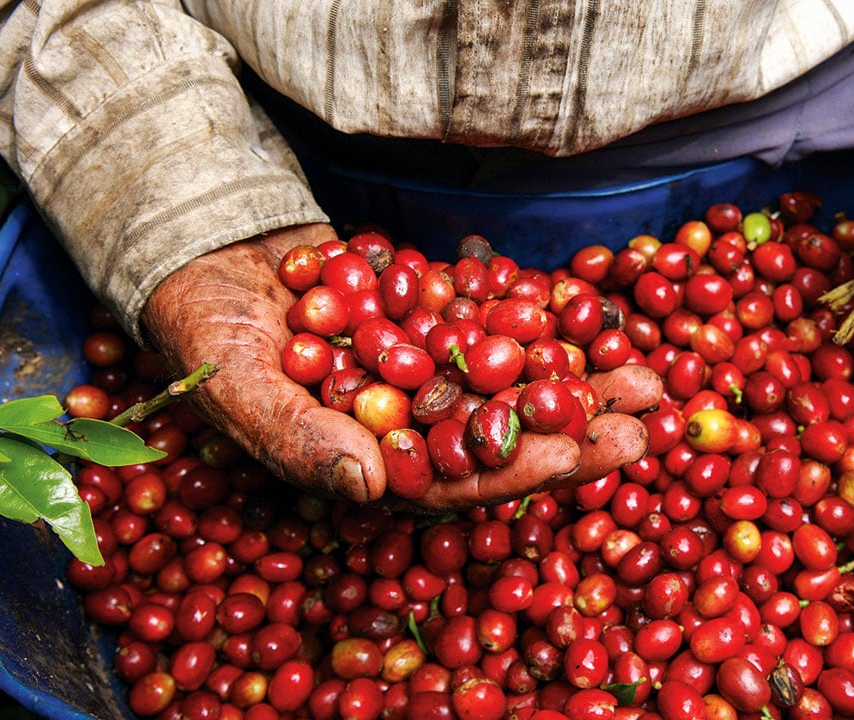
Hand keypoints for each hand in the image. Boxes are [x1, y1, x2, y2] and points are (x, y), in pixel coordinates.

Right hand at [141, 223, 661, 509]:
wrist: (206, 249)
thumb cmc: (203, 330)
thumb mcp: (236, 382)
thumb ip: (297, 437)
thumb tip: (367, 484)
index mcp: (367, 463)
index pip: (450, 480)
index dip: (512, 470)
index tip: (574, 453)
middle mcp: (408, 427)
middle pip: (503, 438)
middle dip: (575, 433)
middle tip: (646, 423)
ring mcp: (428, 373)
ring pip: (516, 385)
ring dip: (581, 383)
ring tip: (649, 377)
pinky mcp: (438, 321)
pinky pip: (501, 327)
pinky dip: (548, 323)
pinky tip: (602, 320)